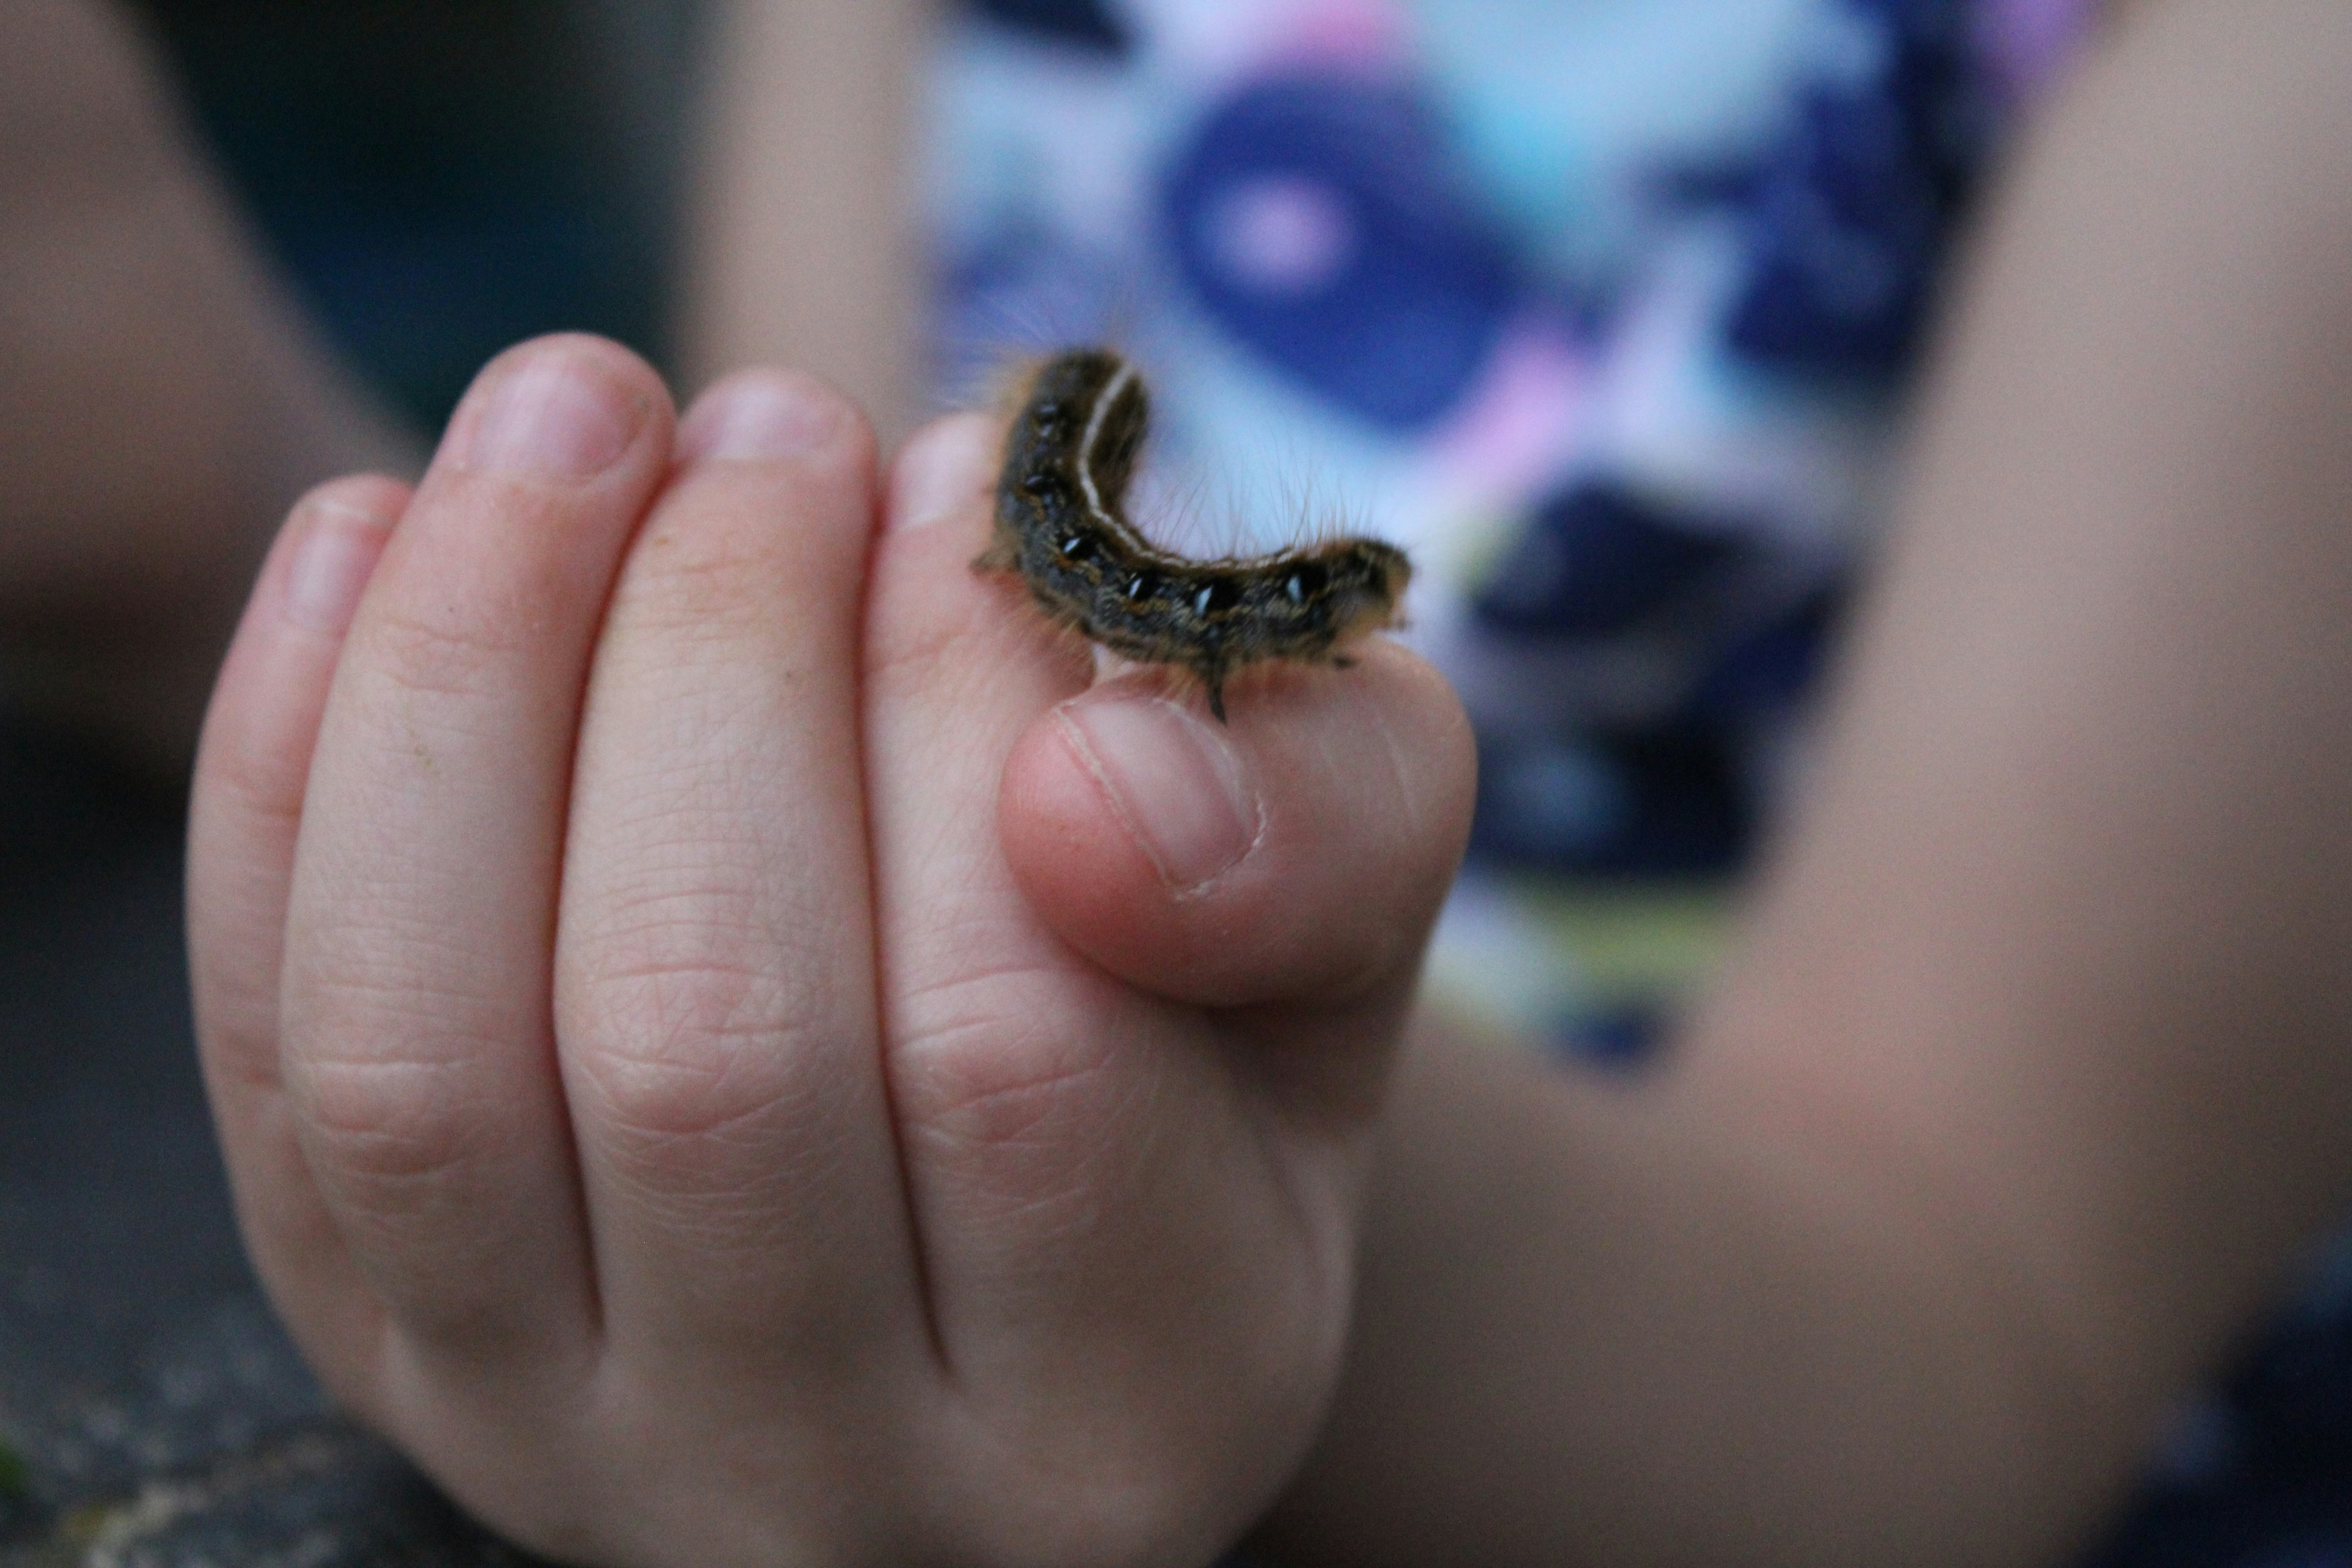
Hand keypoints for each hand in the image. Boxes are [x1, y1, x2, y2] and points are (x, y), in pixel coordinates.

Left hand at [187, 335, 1474, 1567]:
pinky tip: (385, 526)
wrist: (991, 1195)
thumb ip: (1326, 833)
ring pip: (429, 1053)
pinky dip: (288, 745)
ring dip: (477, 664)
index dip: (964, 709)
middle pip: (703, 1045)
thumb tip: (1096, 777)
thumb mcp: (1339, 917)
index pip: (1012, 1048)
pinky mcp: (358, 1331)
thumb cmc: (1192, 1022)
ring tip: (586, 421)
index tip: (967, 483)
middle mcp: (819, 1482)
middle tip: (785, 428)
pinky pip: (264, 1039)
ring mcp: (549, 1428)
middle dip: (720, 652)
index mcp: (1127, 1405)